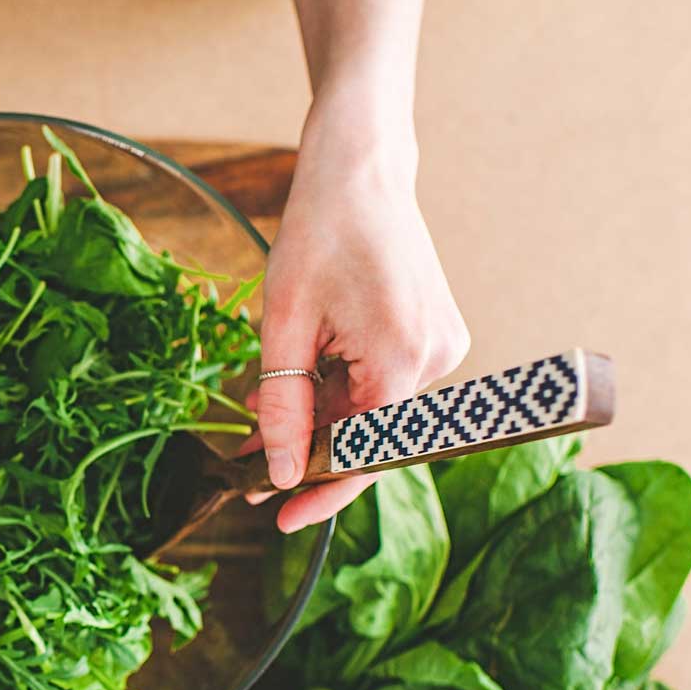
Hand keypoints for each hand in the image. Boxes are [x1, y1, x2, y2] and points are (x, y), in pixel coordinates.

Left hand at [250, 106, 468, 532]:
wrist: (361, 170)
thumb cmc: (319, 231)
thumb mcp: (283, 323)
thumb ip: (283, 404)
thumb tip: (283, 473)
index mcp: (402, 361)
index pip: (364, 455)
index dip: (321, 493)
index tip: (279, 519)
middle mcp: (436, 361)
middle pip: (368, 435)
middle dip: (308, 453)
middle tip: (249, 473)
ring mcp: (441, 348)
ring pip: (373, 412)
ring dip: (320, 421)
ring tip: (258, 429)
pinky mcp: (434, 336)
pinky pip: (383, 384)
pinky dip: (340, 393)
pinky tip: (298, 392)